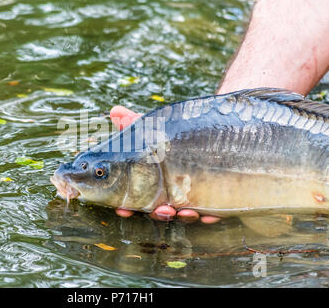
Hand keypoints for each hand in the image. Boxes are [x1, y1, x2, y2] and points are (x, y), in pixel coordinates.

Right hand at [110, 105, 220, 223]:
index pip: (135, 201)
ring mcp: (191, 199)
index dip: (127, 208)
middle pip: (160, 211)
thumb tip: (114, 110)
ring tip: (185, 211)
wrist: (207, 131)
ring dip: (183, 217)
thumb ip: (131, 123)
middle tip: (160, 210)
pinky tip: (209, 216)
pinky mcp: (214, 200)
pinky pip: (213, 213)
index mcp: (150, 185)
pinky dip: (211, 217)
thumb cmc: (172, 134)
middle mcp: (170, 195)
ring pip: (185, 215)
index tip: (123, 210)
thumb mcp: (151, 129)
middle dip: (159, 214)